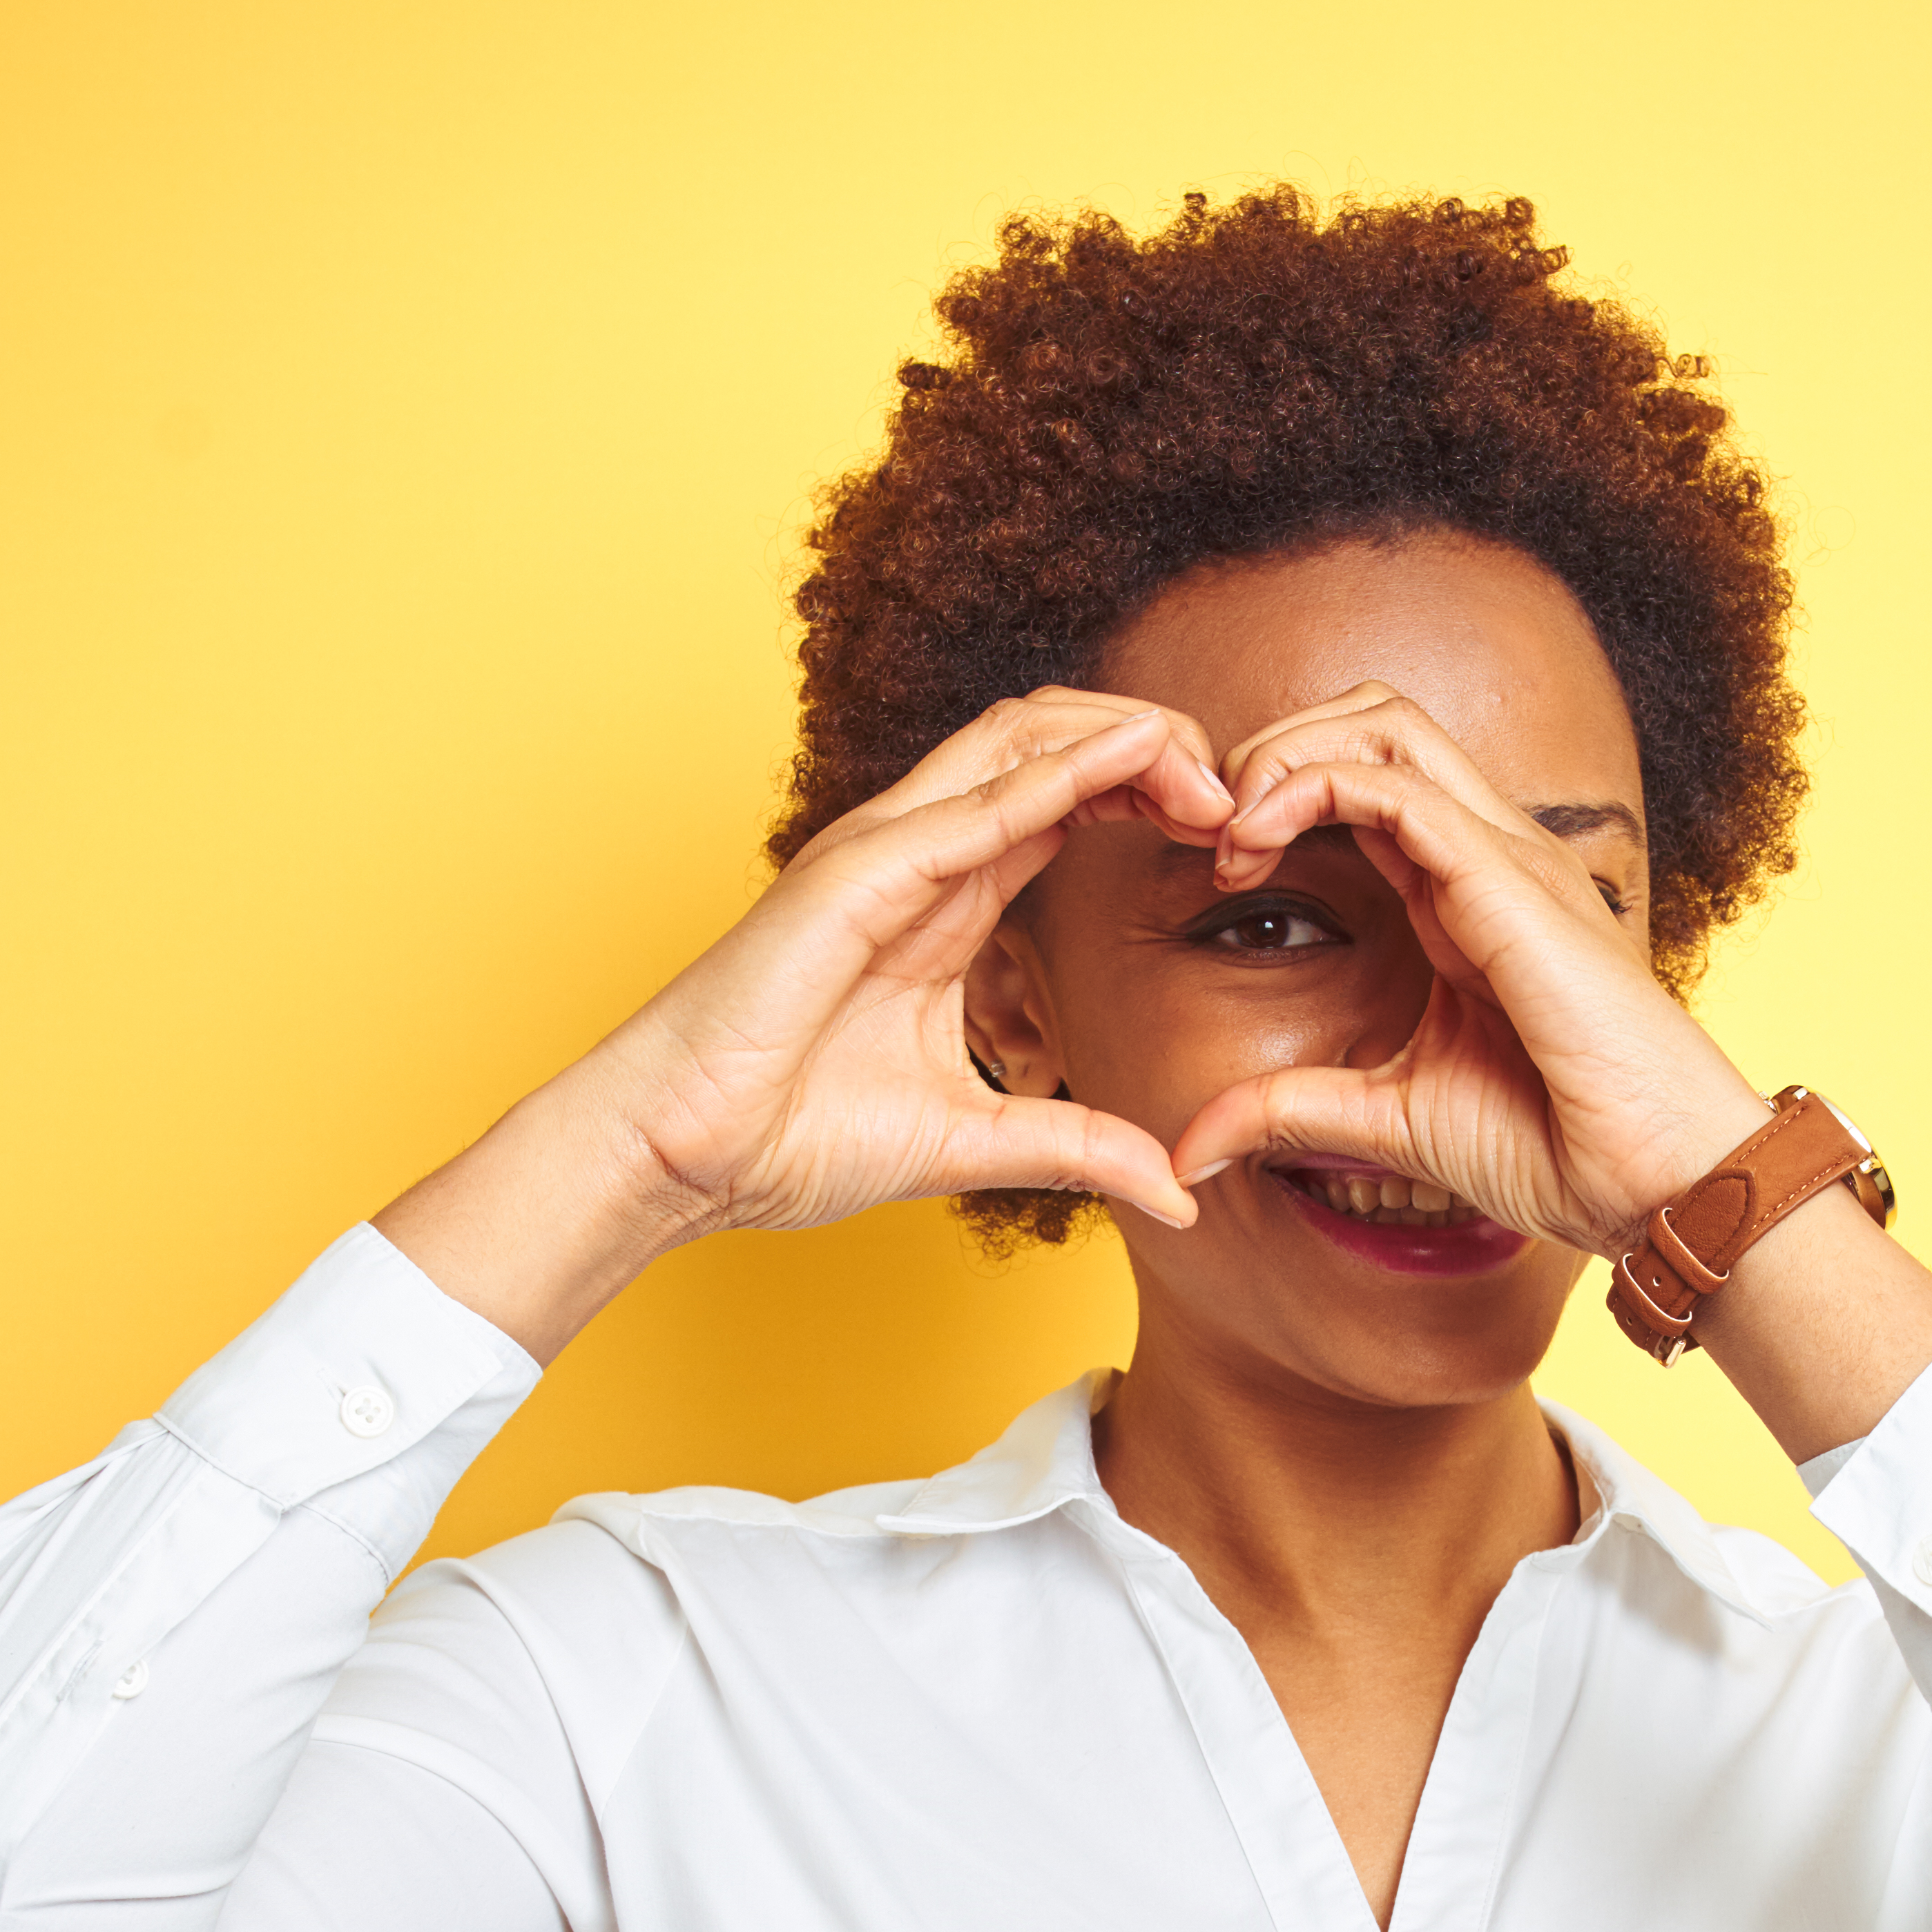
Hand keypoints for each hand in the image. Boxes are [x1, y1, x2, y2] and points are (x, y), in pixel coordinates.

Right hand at [553, 688, 1238, 1239]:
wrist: (683, 1157)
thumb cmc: (789, 1135)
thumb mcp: (974, 1142)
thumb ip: (1077, 1149)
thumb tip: (1175, 1193)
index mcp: (946, 898)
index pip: (1066, 801)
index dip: (1155, 796)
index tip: (1235, 838)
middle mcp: (919, 854)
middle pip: (1055, 743)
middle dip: (1159, 747)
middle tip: (1248, 794)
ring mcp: (885, 851)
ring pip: (1022, 739)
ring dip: (1127, 738)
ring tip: (1213, 767)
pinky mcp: (857, 873)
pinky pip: (978, 803)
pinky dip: (1065, 773)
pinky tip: (1139, 766)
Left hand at [1158, 686, 1774, 1251]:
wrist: (1655, 1185)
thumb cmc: (1559, 1148)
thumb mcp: (1388, 1120)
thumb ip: (1292, 1112)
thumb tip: (1191, 1150)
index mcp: (1465, 892)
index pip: (1365, 778)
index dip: (1277, 794)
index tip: (1219, 867)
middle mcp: (1490, 854)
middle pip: (1371, 720)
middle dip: (1273, 748)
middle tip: (1213, 830)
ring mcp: (1508, 857)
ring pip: (1381, 725)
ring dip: (1284, 755)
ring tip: (1230, 830)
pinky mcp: (1511, 884)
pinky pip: (1397, 790)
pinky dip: (1310, 788)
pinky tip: (1257, 843)